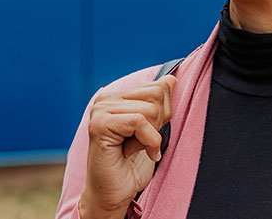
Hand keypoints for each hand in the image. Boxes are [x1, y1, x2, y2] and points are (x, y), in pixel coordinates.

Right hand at [78, 75, 176, 218]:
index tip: (149, 135)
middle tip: (143, 143)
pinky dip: (148, 141)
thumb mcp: (152, 129)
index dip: (163, 114)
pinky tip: (136, 153)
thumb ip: (158, 104)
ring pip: (150, 109)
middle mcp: (105, 99)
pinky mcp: (100, 124)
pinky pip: (140, 121)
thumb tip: (171, 79)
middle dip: (159, 123)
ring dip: (151, 136)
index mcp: (116, 97)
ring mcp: (100, 110)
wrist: (113, 193)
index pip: (157, 87)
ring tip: (135, 148)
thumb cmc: (130, 165)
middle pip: (156, 94)